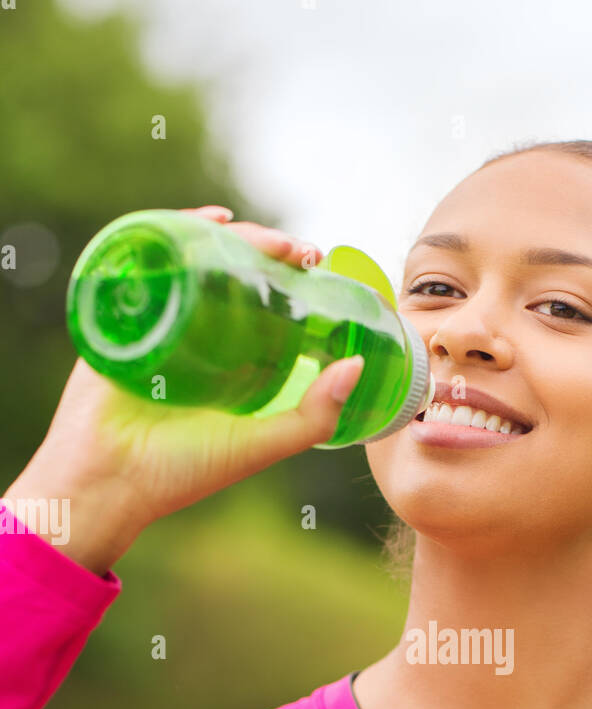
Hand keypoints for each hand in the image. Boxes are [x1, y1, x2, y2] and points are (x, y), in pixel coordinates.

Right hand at [30, 206, 363, 532]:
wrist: (108, 480)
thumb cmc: (180, 472)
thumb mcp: (260, 445)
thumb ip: (313, 417)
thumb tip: (359, 364)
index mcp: (225, 362)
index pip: (261, 305)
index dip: (289, 281)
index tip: (317, 266)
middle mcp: (193, 336)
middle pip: (231, 275)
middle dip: (268, 252)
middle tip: (301, 251)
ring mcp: (156, 320)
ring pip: (194, 261)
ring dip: (230, 236)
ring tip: (263, 235)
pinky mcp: (120, 311)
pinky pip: (148, 260)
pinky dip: (176, 230)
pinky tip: (209, 221)